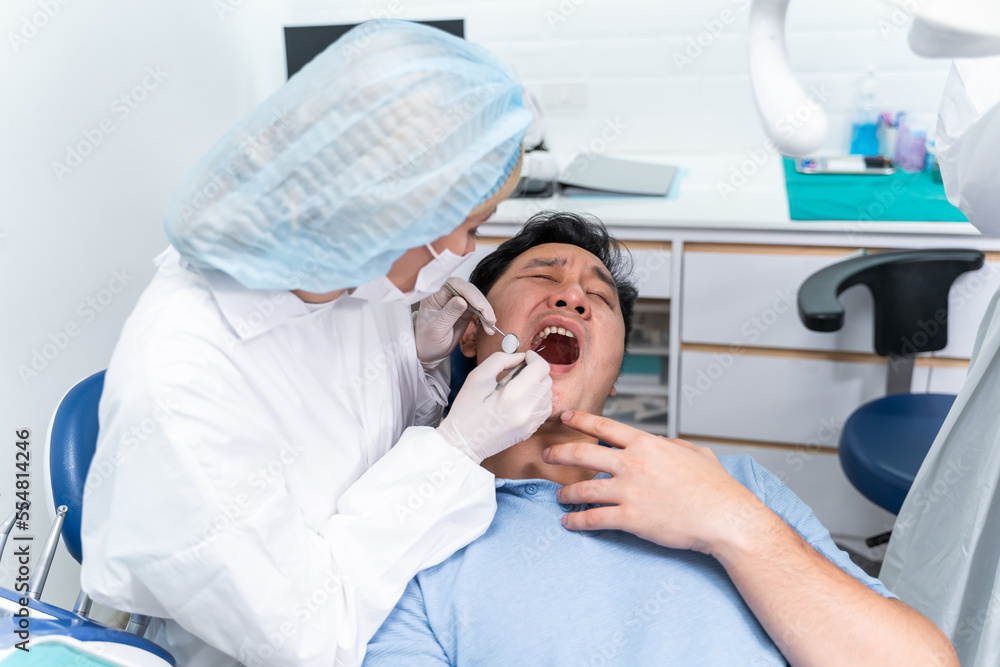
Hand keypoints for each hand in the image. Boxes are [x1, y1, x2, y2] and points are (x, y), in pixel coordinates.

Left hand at [415, 277, 495, 367]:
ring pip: (476, 299)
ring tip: (491, 325)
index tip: (479, 306)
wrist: (429, 352)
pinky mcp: (465, 311)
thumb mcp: (436, 328)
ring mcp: (457, 302)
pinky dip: (485, 317)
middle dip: (481, 303)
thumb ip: (449, 313)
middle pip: (469, 290)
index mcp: (435, 295)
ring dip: (486, 311)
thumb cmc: (426, 340)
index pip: (454, 284)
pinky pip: (479, 310)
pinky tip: (489, 326)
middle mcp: (447, 295)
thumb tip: (462, 300)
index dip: (469, 292)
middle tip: (489, 318)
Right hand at [438, 351, 551, 462]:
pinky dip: (538, 399)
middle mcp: (527, 410)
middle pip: (547, 380)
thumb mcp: (477, 377)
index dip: (534, 357)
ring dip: (538, 385)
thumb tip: (520, 357)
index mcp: (512, 395)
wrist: (463, 443)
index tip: (526, 357)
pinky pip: (544, 408)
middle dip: (536, 370)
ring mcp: (531, 422)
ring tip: (520, 385)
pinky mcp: (530, 430)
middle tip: (519, 371)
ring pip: (548, 394)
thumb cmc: (466, 410)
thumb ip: (500, 360)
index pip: (541, 368)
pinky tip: (522, 399)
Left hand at [543, 411, 766, 556]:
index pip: (604, 427)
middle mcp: (633, 464)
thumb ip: (672, 445)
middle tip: (547, 455)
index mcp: (647, 445)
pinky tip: (568, 522)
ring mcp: (629, 492)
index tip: (565, 418)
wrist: (726, 518)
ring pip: (583, 489)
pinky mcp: (630, 518)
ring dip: (566, 493)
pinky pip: (593, 518)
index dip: (580, 421)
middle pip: (583, 454)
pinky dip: (576, 521)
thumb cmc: (717, 488)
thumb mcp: (696, 453)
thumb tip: (659, 443)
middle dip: (559, 453)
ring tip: (559, 496)